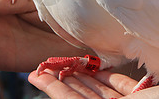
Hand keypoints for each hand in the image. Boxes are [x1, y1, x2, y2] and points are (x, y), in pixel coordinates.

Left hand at [28, 70, 158, 98]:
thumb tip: (59, 94)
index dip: (54, 91)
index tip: (36, 74)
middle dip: (64, 83)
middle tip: (44, 66)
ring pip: (101, 93)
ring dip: (83, 78)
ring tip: (64, 63)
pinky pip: (122, 89)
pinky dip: (108, 78)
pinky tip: (96, 67)